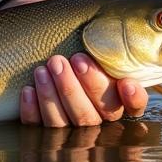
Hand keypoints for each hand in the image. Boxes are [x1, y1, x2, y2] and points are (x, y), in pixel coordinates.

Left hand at [19, 53, 146, 125]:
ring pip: (63, 123)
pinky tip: (28, 89)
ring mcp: (69, 131)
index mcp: (117, 101)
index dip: (133, 99)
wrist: (48, 62)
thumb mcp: (95, 49)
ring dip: (51, 95)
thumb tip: (116, 29)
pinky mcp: (43, 132)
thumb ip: (106, 48)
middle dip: (75, 88)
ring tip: (42, 69)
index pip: (133, 107)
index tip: (127, 83)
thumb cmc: (76, 53)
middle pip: (90, 116)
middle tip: (64, 60)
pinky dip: (32, 109)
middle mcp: (97, 121)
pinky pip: (37, 127)